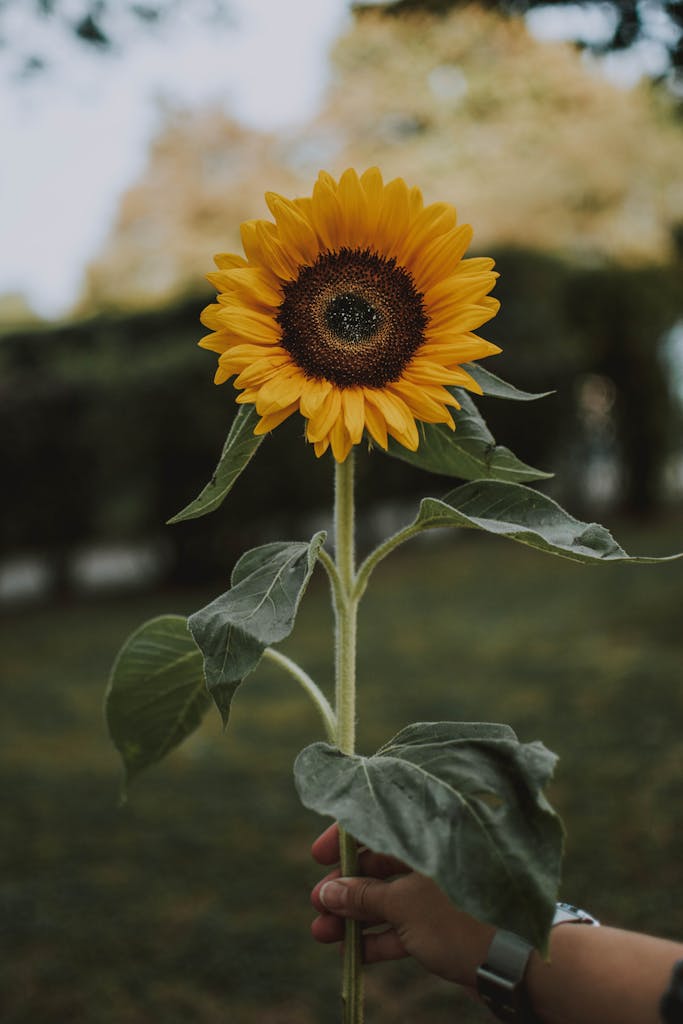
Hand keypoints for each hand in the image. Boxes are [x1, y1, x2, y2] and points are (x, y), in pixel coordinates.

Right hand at [310, 823, 494, 989]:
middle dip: (344, 885)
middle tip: (316, 903)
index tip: (317, 856)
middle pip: (379, 865)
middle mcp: (433, 859)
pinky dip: (378, 936)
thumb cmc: (460, 920)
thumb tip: (327, 892)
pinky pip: (403, 925)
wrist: (517, 966)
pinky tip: (350, 952)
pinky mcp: (443, 925)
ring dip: (354, 915)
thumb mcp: (404, 907)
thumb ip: (363, 897)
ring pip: (388, 898)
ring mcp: (438, 894)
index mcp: (429, 838)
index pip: (379, 824)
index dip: (344, 838)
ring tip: (321, 932)